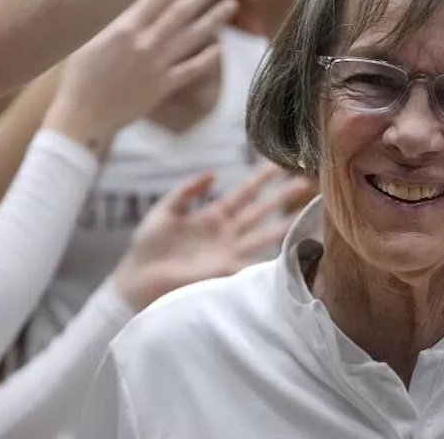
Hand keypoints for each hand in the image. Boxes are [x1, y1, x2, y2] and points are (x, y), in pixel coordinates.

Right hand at [44, 0, 236, 152]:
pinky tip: (221, 49)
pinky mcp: (162, 87)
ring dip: (212, 20)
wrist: (82, 117)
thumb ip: (112, 21)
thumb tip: (128, 0)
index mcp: (124, 28)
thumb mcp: (88, 40)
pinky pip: (190, 71)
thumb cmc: (78, 77)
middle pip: (179, 13)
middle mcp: (145, 43)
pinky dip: (206, 61)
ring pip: (191, 38)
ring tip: (231, 4)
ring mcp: (157, 66)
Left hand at [111, 164, 314, 310]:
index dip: (260, 178)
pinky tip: (289, 251)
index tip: (279, 163)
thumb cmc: (146, 248)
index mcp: (212, 217)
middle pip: (261, 212)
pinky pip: (253, 264)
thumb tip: (212, 173)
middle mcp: (226, 234)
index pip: (243, 193)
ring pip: (264, 234)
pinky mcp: (225, 272)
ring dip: (285, 224)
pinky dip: (271, 259)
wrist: (136, 280)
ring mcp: (229, 253)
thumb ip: (186, 191)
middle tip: (306, 183)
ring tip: (307, 212)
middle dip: (282, 198)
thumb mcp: (164, 211)